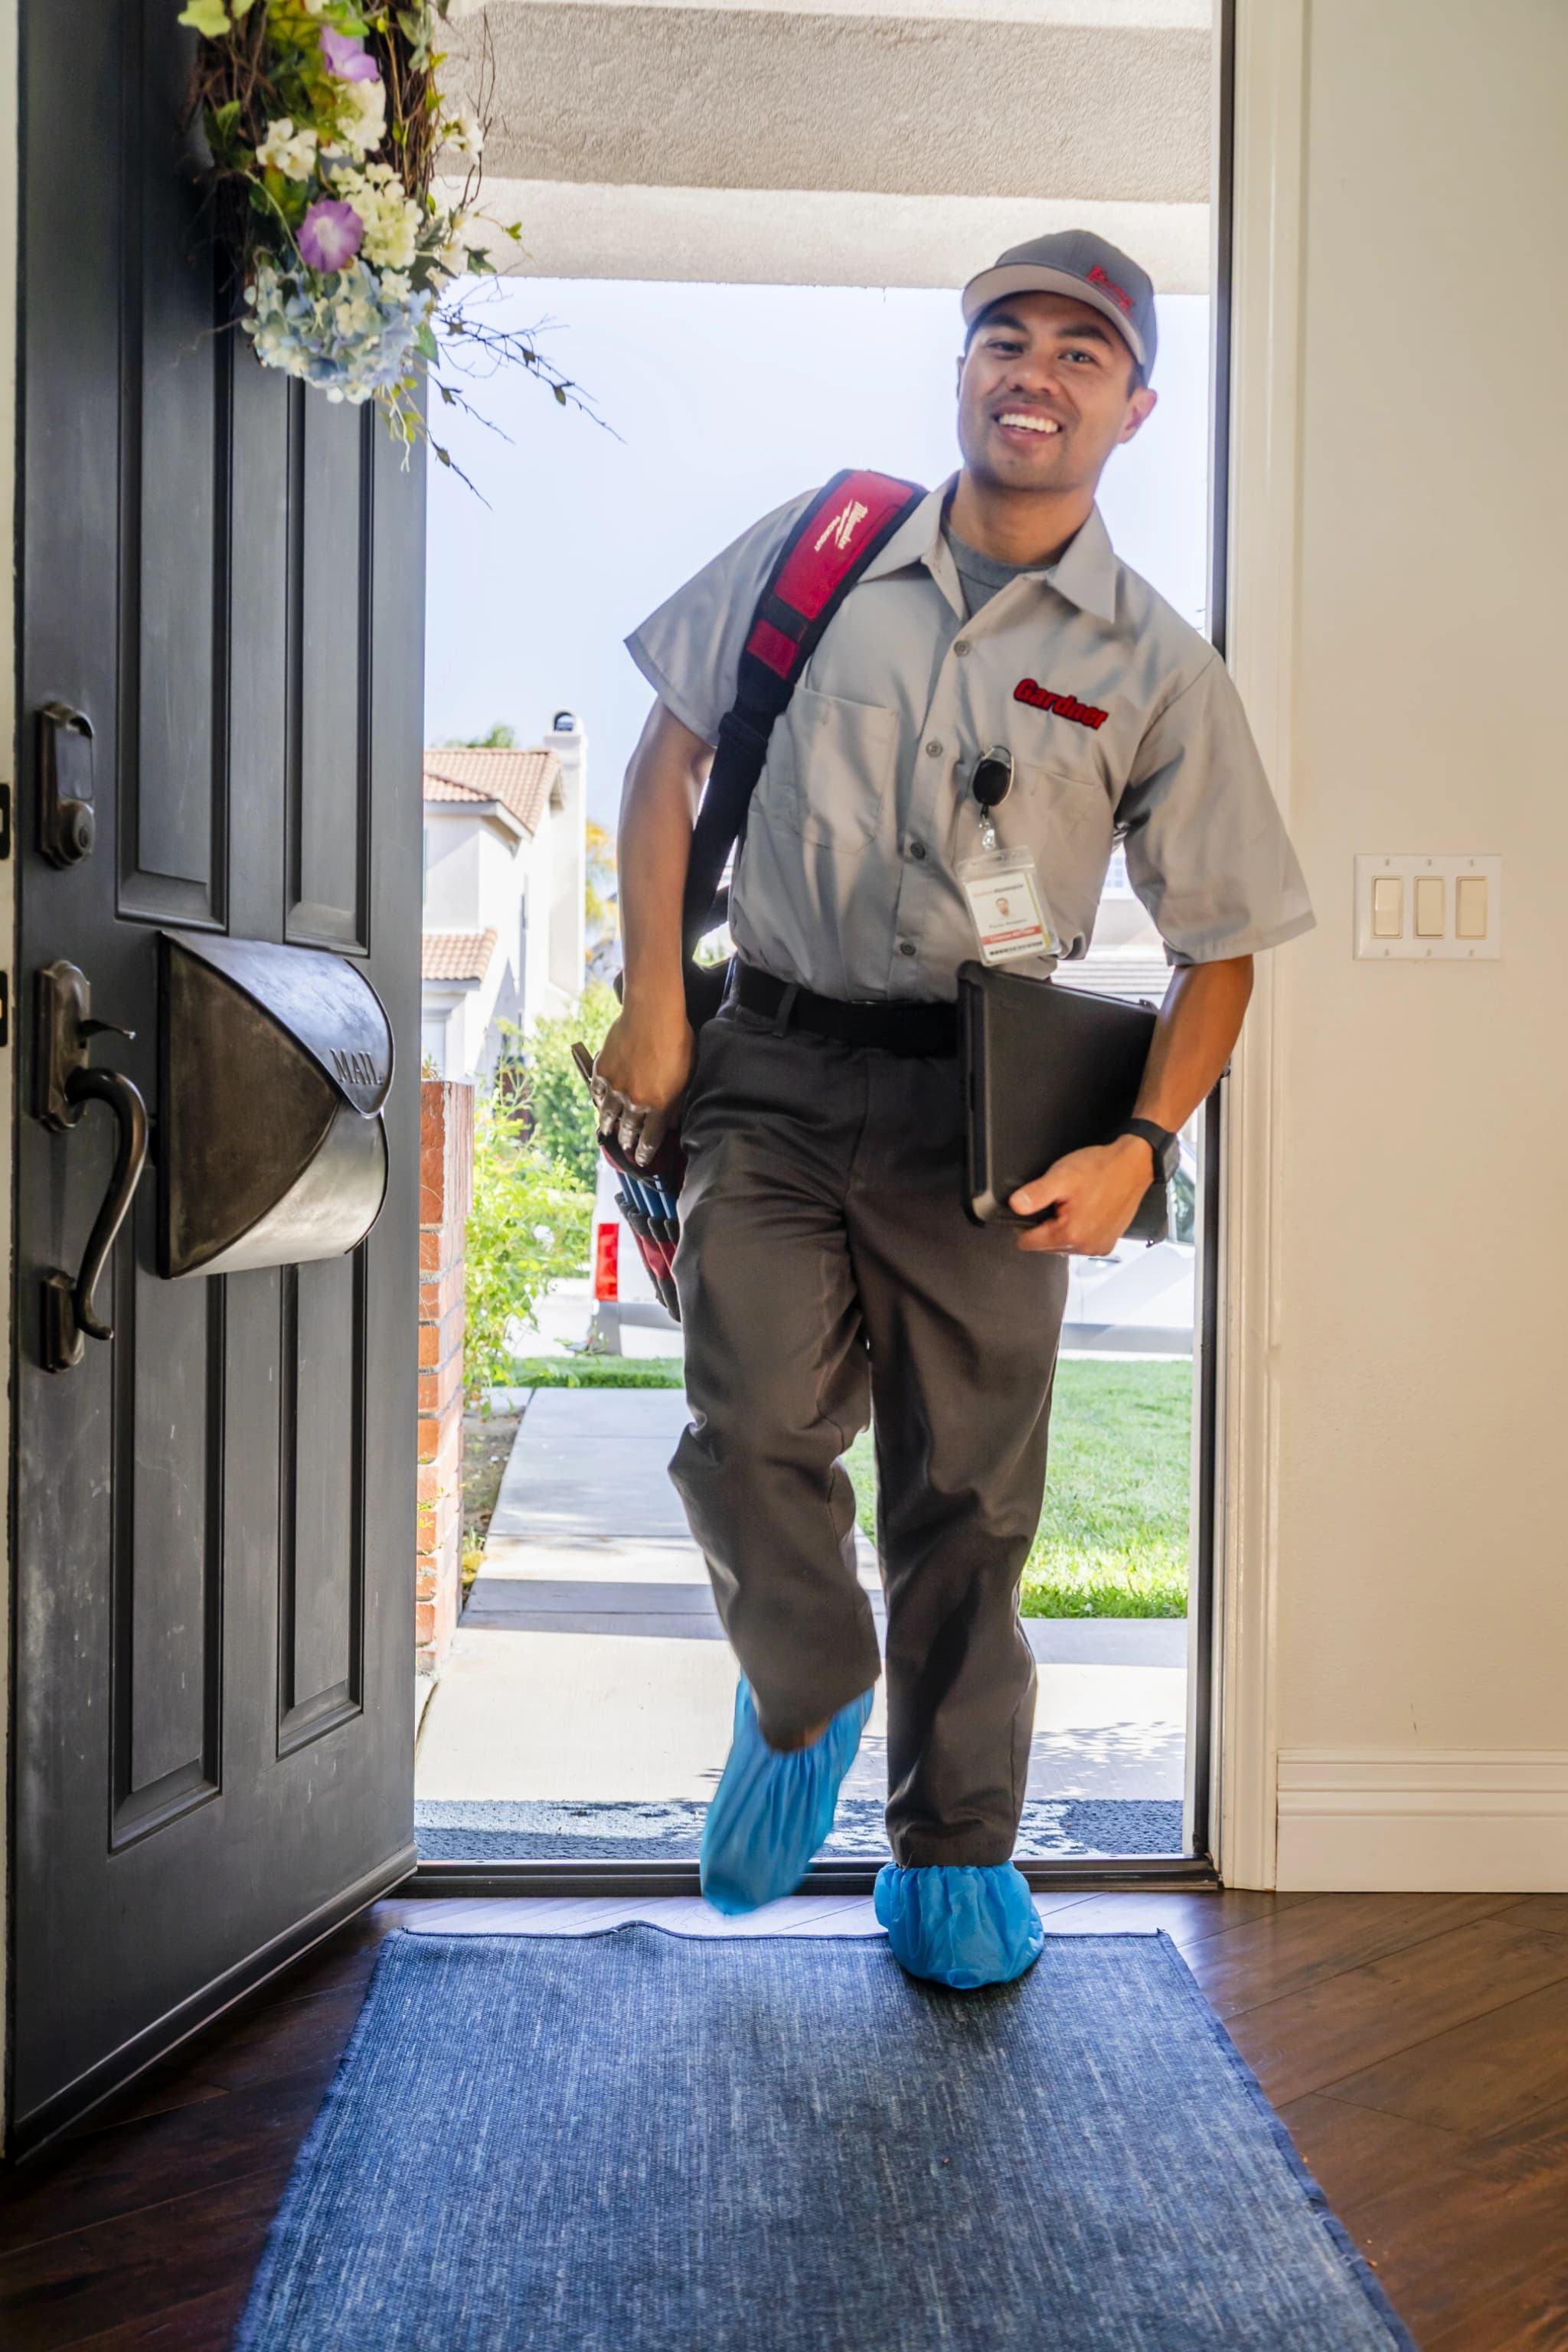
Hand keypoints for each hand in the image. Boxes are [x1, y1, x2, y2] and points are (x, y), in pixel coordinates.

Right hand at [591, 1003, 693, 1164]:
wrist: (652, 1014)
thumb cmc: (677, 1039)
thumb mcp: (686, 1075)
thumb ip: (676, 1101)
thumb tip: (670, 1120)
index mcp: (659, 1105)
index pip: (650, 1139)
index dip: (645, 1152)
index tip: (642, 1159)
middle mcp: (635, 1102)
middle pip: (628, 1130)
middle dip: (627, 1142)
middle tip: (626, 1148)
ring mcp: (616, 1088)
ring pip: (608, 1116)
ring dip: (609, 1126)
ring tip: (608, 1131)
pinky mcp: (602, 1071)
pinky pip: (597, 1093)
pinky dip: (598, 1101)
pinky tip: (599, 1103)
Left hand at [1009, 1135, 1154, 1255]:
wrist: (1133, 1165)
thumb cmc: (1102, 1169)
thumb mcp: (1061, 1176)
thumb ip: (1035, 1194)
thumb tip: (1015, 1205)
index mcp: (1070, 1234)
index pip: (1027, 1243)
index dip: (1024, 1224)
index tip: (1035, 1206)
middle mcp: (1085, 1247)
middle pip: (1045, 1245)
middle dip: (1046, 1224)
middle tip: (1061, 1200)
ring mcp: (1098, 1247)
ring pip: (1063, 1245)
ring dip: (1063, 1227)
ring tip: (1076, 1203)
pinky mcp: (1108, 1243)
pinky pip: (1081, 1242)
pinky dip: (1080, 1229)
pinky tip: (1087, 1210)